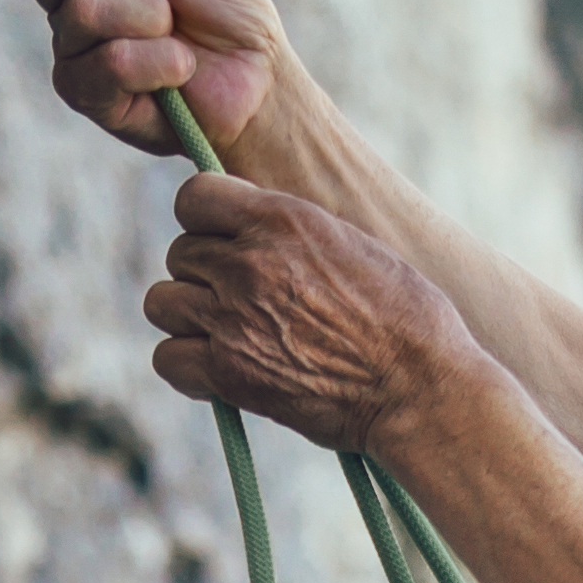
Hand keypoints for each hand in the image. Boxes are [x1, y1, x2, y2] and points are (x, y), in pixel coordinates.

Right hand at [5, 0, 300, 160]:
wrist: (260, 79)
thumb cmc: (227, 11)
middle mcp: (67, 0)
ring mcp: (72, 49)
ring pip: (81, 11)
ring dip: (147, 14)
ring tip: (175, 29)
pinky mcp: (88, 95)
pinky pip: (109, 62)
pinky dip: (159, 59)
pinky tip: (180, 67)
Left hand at [140, 175, 478, 454]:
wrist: (419, 386)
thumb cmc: (405, 317)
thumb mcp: (351, 243)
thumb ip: (292, 231)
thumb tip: (251, 228)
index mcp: (283, 219)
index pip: (193, 197)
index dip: (204, 220)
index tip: (225, 239)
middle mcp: (249, 261)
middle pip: (179, 253)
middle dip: (203, 274)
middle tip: (240, 300)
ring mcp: (233, 317)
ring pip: (163, 302)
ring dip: (188, 317)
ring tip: (227, 333)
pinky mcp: (227, 372)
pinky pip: (167, 357)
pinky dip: (186, 364)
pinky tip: (218, 369)